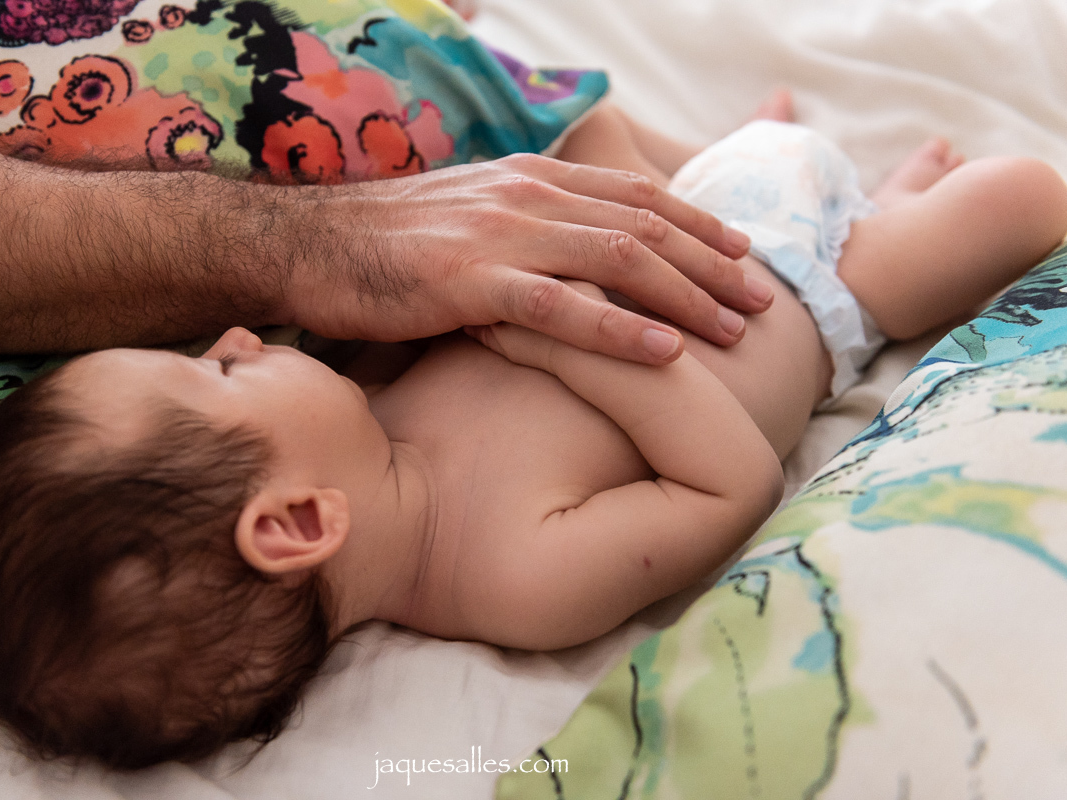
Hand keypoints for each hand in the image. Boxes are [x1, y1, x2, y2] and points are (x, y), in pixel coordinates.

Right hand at [283, 154, 771, 364]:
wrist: (305, 244)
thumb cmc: (386, 245)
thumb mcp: (468, 217)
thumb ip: (525, 226)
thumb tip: (571, 255)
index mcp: (529, 179)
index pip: (634, 194)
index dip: (697, 221)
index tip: (741, 253)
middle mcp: (526, 196)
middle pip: (644, 225)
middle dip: (711, 262)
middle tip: (761, 302)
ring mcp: (500, 235)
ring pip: (618, 259)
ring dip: (686, 294)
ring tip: (735, 330)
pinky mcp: (469, 281)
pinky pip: (561, 306)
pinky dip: (619, 329)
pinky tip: (663, 353)